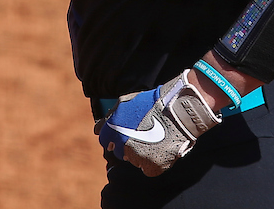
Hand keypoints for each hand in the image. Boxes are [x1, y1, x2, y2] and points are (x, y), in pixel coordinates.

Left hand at [96, 70, 220, 176]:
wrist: (176, 111)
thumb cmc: (151, 104)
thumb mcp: (125, 103)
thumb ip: (109, 117)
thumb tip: (96, 130)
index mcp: (113, 130)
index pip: (105, 141)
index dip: (115, 138)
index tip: (125, 134)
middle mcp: (122, 145)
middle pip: (120, 153)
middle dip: (128, 146)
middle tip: (143, 136)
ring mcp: (137, 157)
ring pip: (134, 161)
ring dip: (141, 154)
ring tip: (154, 140)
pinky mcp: (152, 167)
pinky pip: (148, 170)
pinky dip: (153, 163)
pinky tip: (160, 149)